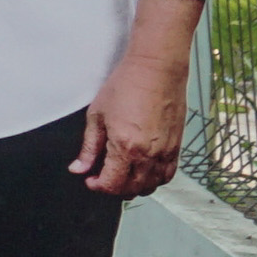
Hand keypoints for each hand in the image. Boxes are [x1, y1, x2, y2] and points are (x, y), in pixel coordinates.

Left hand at [75, 48, 185, 196]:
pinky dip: (155, 179)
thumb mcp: (97, 115)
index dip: (98, 186)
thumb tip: (78, 168)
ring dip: (134, 186)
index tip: (90, 178)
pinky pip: (168, 175)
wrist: (157, 68)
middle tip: (103, 176)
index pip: (112, 184)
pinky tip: (143, 170)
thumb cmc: (126, 85)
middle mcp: (148, 155)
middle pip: (131, 189)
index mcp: (125, 147)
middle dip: (114, 188)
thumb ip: (88, 147)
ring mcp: (166, 152)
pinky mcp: (177, 146)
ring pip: (151, 185)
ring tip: (122, 174)